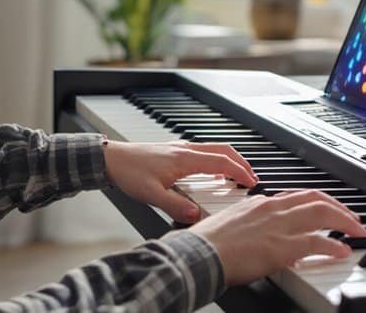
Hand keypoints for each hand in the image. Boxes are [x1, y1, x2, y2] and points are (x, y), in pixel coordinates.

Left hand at [103, 140, 257, 222]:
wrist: (112, 159)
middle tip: (252, 177)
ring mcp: (181, 148)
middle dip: (241, 163)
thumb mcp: (151, 194)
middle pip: (223, 150)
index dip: (240, 172)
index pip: (221, 162)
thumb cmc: (129, 172)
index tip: (252, 183)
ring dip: (230, 160)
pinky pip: (204, 152)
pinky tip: (213, 173)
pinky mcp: (175, 151)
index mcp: (185, 159)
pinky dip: (217, 160)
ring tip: (238, 175)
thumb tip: (195, 216)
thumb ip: (174, 206)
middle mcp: (186, 150)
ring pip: (214, 149)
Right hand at [190, 190, 365, 285]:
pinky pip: (317, 243)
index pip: (297, 195)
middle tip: (352, 218)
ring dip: (344, 221)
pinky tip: (343, 251)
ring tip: (356, 230)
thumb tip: (266, 240)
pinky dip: (334, 246)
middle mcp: (272, 208)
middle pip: (316, 198)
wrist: (199, 253)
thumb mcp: (233, 226)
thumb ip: (253, 227)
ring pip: (322, 214)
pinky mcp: (282, 247)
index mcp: (260, 203)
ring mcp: (278, 226)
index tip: (329, 209)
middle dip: (339, 207)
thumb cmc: (208, 244)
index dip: (319, 201)